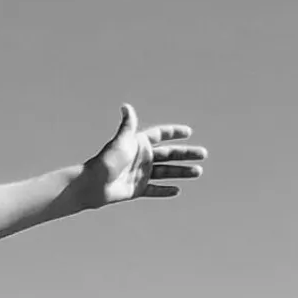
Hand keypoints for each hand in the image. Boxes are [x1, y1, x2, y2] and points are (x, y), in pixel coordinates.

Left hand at [84, 105, 205, 205]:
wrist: (93, 184)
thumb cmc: (107, 160)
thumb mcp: (121, 141)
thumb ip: (128, 125)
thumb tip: (126, 106)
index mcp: (139, 143)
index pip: (160, 135)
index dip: (174, 132)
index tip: (189, 132)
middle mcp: (141, 158)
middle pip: (169, 154)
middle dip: (186, 154)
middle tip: (204, 154)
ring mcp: (140, 174)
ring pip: (166, 172)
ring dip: (182, 172)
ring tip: (198, 172)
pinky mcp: (137, 189)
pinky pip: (154, 190)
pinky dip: (165, 191)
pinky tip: (178, 190)